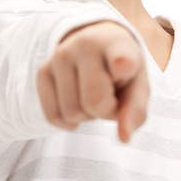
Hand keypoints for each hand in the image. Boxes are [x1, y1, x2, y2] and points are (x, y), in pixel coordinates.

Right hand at [36, 20, 149, 142]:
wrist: (96, 43)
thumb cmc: (121, 68)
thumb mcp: (138, 84)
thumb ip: (135, 110)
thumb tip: (123, 137)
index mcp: (118, 45)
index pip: (119, 57)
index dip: (121, 63)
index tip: (124, 64)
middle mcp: (86, 45)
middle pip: (94, 103)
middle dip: (105, 110)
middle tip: (109, 94)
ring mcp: (60, 55)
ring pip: (71, 113)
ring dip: (86, 115)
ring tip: (93, 93)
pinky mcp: (43, 70)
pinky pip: (52, 116)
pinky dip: (67, 120)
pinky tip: (76, 100)